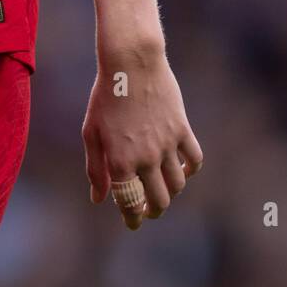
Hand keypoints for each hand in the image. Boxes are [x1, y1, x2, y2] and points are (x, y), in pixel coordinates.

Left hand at [83, 47, 203, 229]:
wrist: (131, 64)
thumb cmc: (105, 96)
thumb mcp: (91, 131)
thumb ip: (95, 168)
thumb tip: (98, 199)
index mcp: (120, 160)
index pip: (129, 202)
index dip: (131, 218)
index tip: (131, 223)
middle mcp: (146, 157)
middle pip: (158, 200)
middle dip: (152, 211)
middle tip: (148, 212)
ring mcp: (167, 145)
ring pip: (178, 185)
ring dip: (171, 194)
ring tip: (162, 193)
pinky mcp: (183, 130)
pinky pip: (195, 160)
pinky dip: (190, 171)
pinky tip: (181, 170)